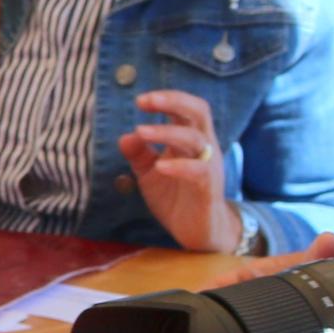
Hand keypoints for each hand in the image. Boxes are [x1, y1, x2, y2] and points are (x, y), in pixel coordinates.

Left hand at [124, 88, 240, 251]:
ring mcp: (209, 167)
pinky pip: (198, 172)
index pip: (186, 108)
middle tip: (145, 101)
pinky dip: (179, 166)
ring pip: (196, 139)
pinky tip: (160, 166)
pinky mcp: (208, 189)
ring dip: (167, 132)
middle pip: (199, 112)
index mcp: (190, 139)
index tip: (140, 101)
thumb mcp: (149, 172)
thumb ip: (138, 154)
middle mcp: (204, 148)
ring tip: (141, 131)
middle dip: (173, 101)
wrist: (197, 233)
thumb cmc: (175, 197)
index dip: (167, 99)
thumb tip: (125, 136)